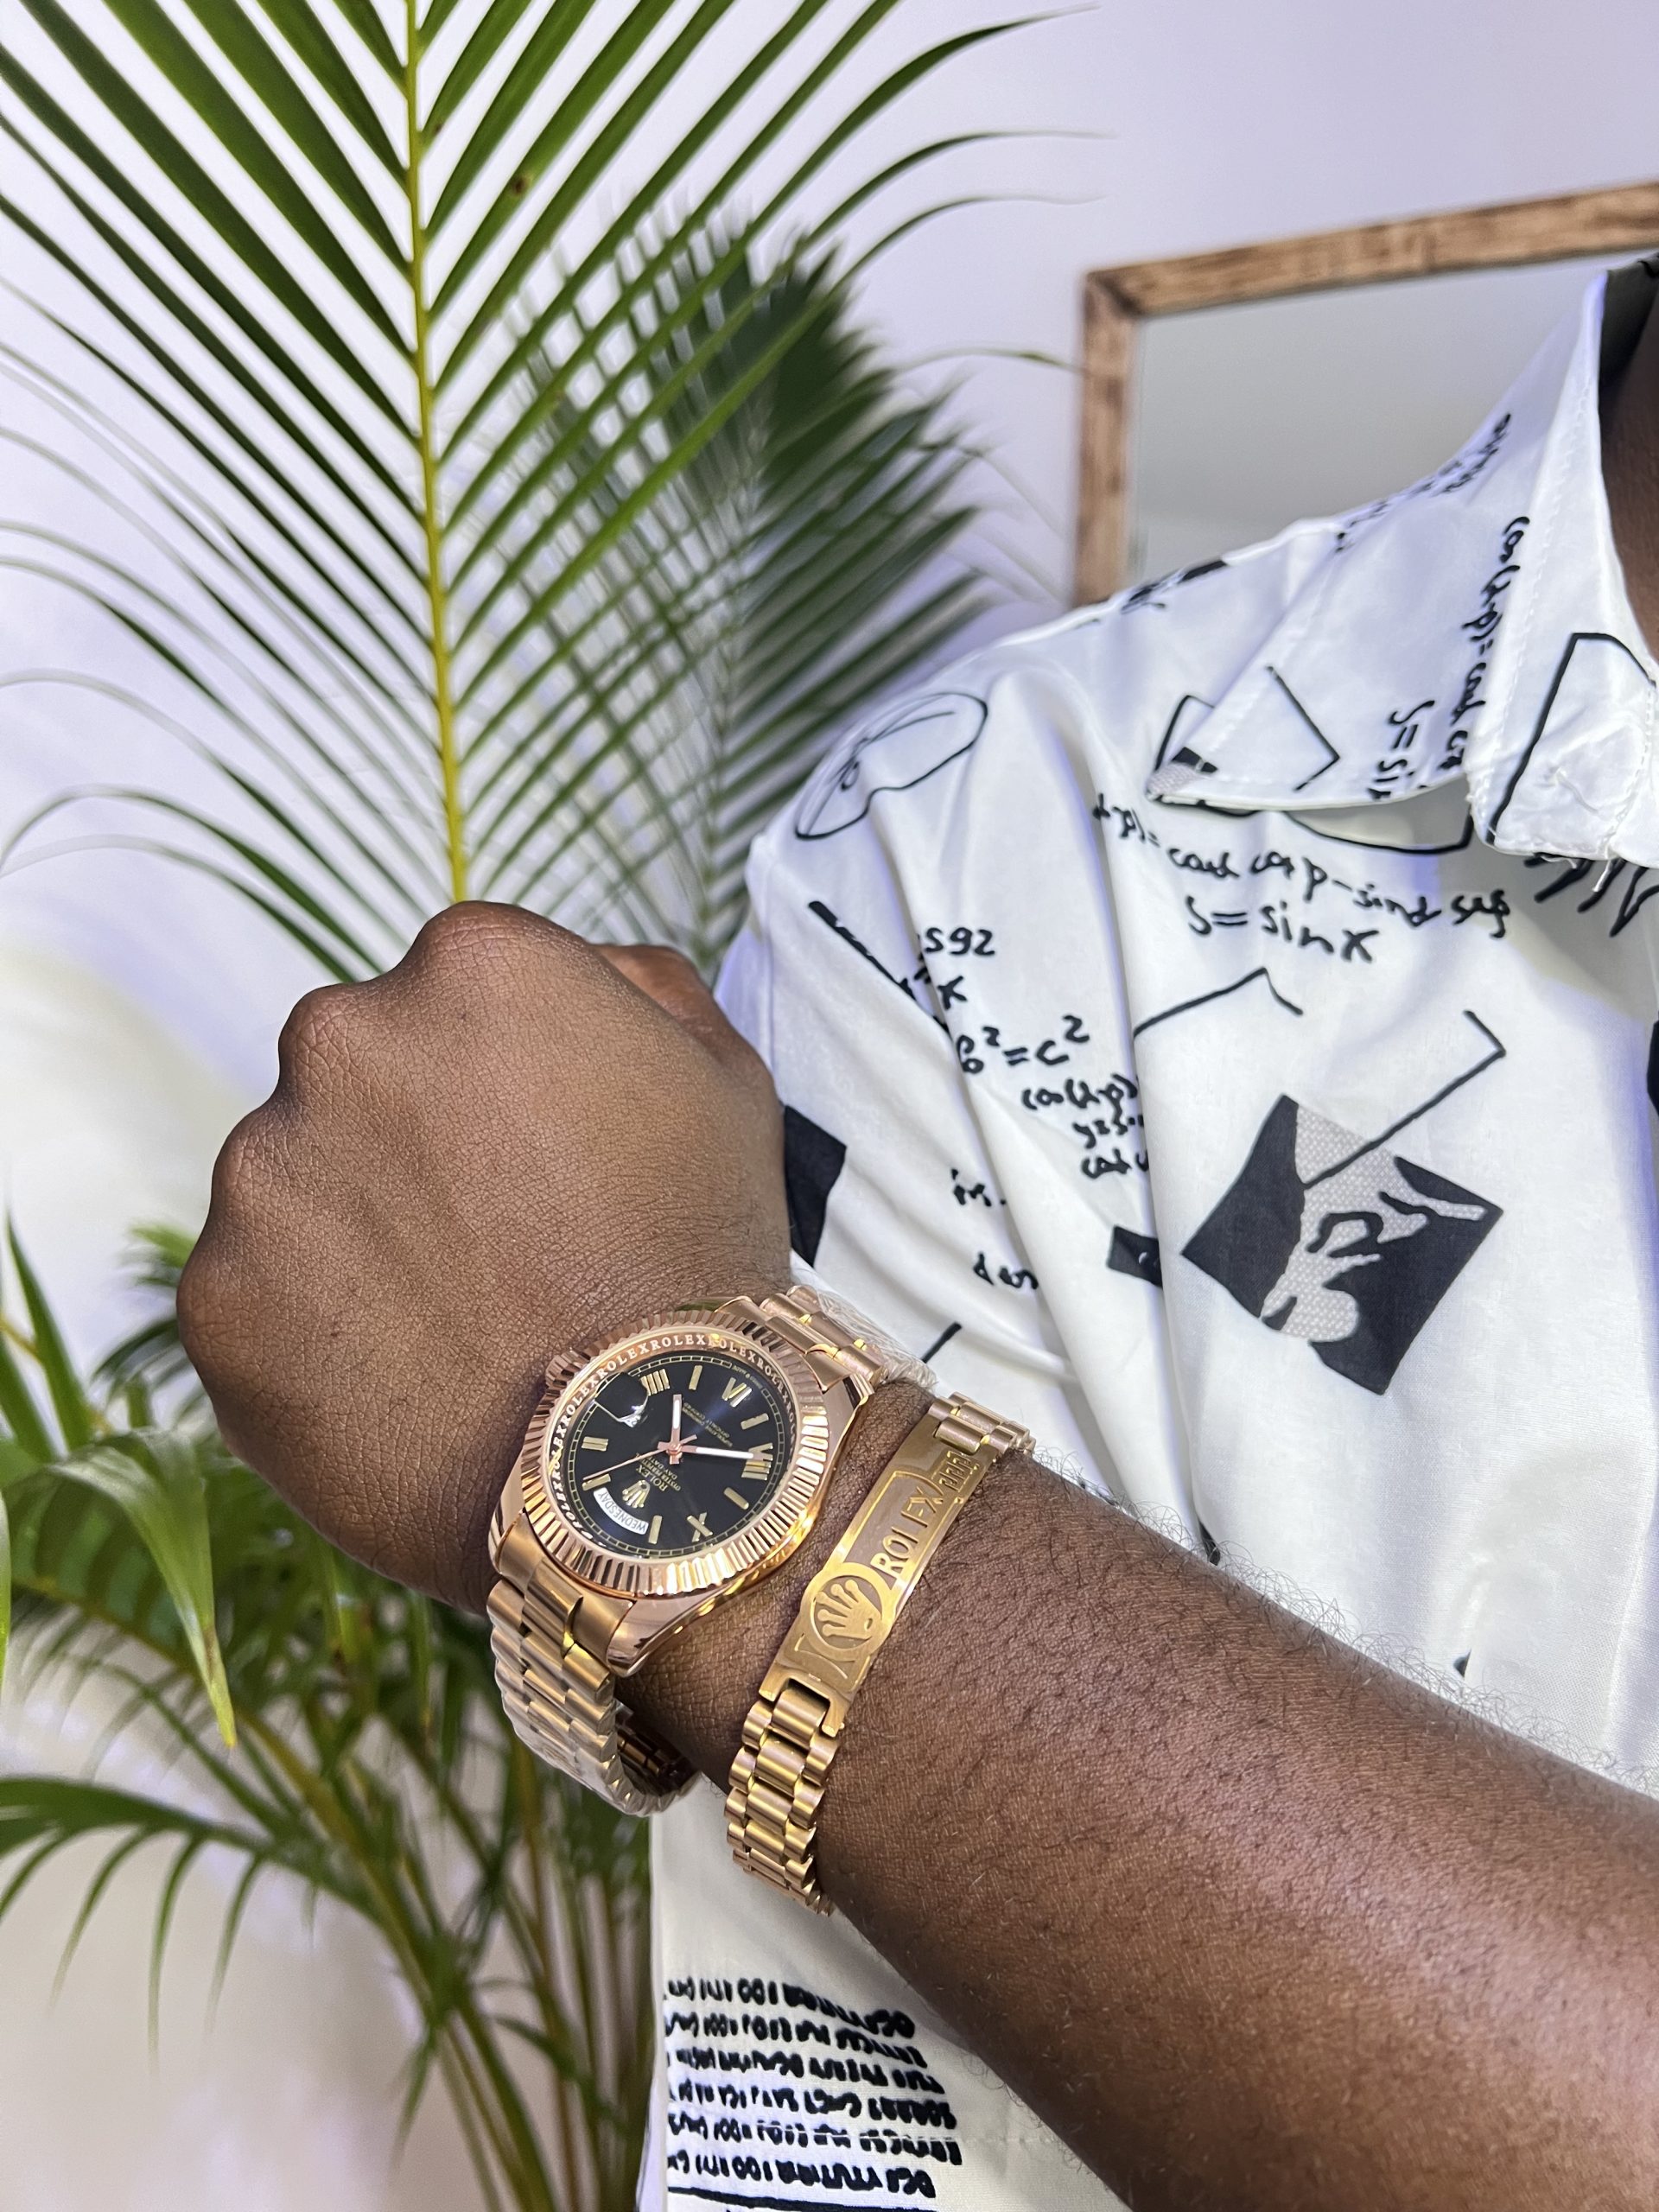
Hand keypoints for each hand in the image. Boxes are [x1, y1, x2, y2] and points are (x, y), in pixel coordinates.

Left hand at [178, 904, 789, 1610]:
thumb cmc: (701, 1260)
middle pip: (357, 1068)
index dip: (508, 1077)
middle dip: (411, 1137)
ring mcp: (262, 1171)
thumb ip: (640, 987)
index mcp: (472, 962)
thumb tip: (590, 970)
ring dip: (354, 1229)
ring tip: (454, 1320)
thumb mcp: (725, 1078)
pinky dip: (312, 1334)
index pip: (458, 990)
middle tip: (498, 1240)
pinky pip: (256, 1296)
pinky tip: (407, 1376)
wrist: (645, 1464)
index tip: (547, 1154)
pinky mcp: (215, 1297)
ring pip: (294, 1179)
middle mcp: (342, 1035)